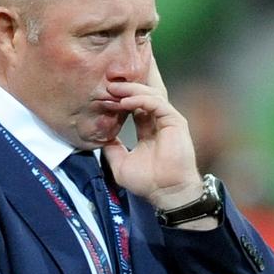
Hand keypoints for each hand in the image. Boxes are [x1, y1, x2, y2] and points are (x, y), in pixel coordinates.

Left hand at [103, 57, 202, 208]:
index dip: (120, 97)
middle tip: (108, 81)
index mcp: (148, 129)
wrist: (167, 192)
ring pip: (150, 94)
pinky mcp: (175, 121)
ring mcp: (168, 119)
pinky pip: (157, 103)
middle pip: (144, 93)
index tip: (103, 93)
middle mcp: (158, 121)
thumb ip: (111, 147)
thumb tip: (99, 136)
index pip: (135, 104)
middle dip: (127, 85)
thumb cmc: (148, 182)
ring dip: (131, 89)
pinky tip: (125, 101)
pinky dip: (140, 99)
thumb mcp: (120, 164)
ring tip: (113, 88)